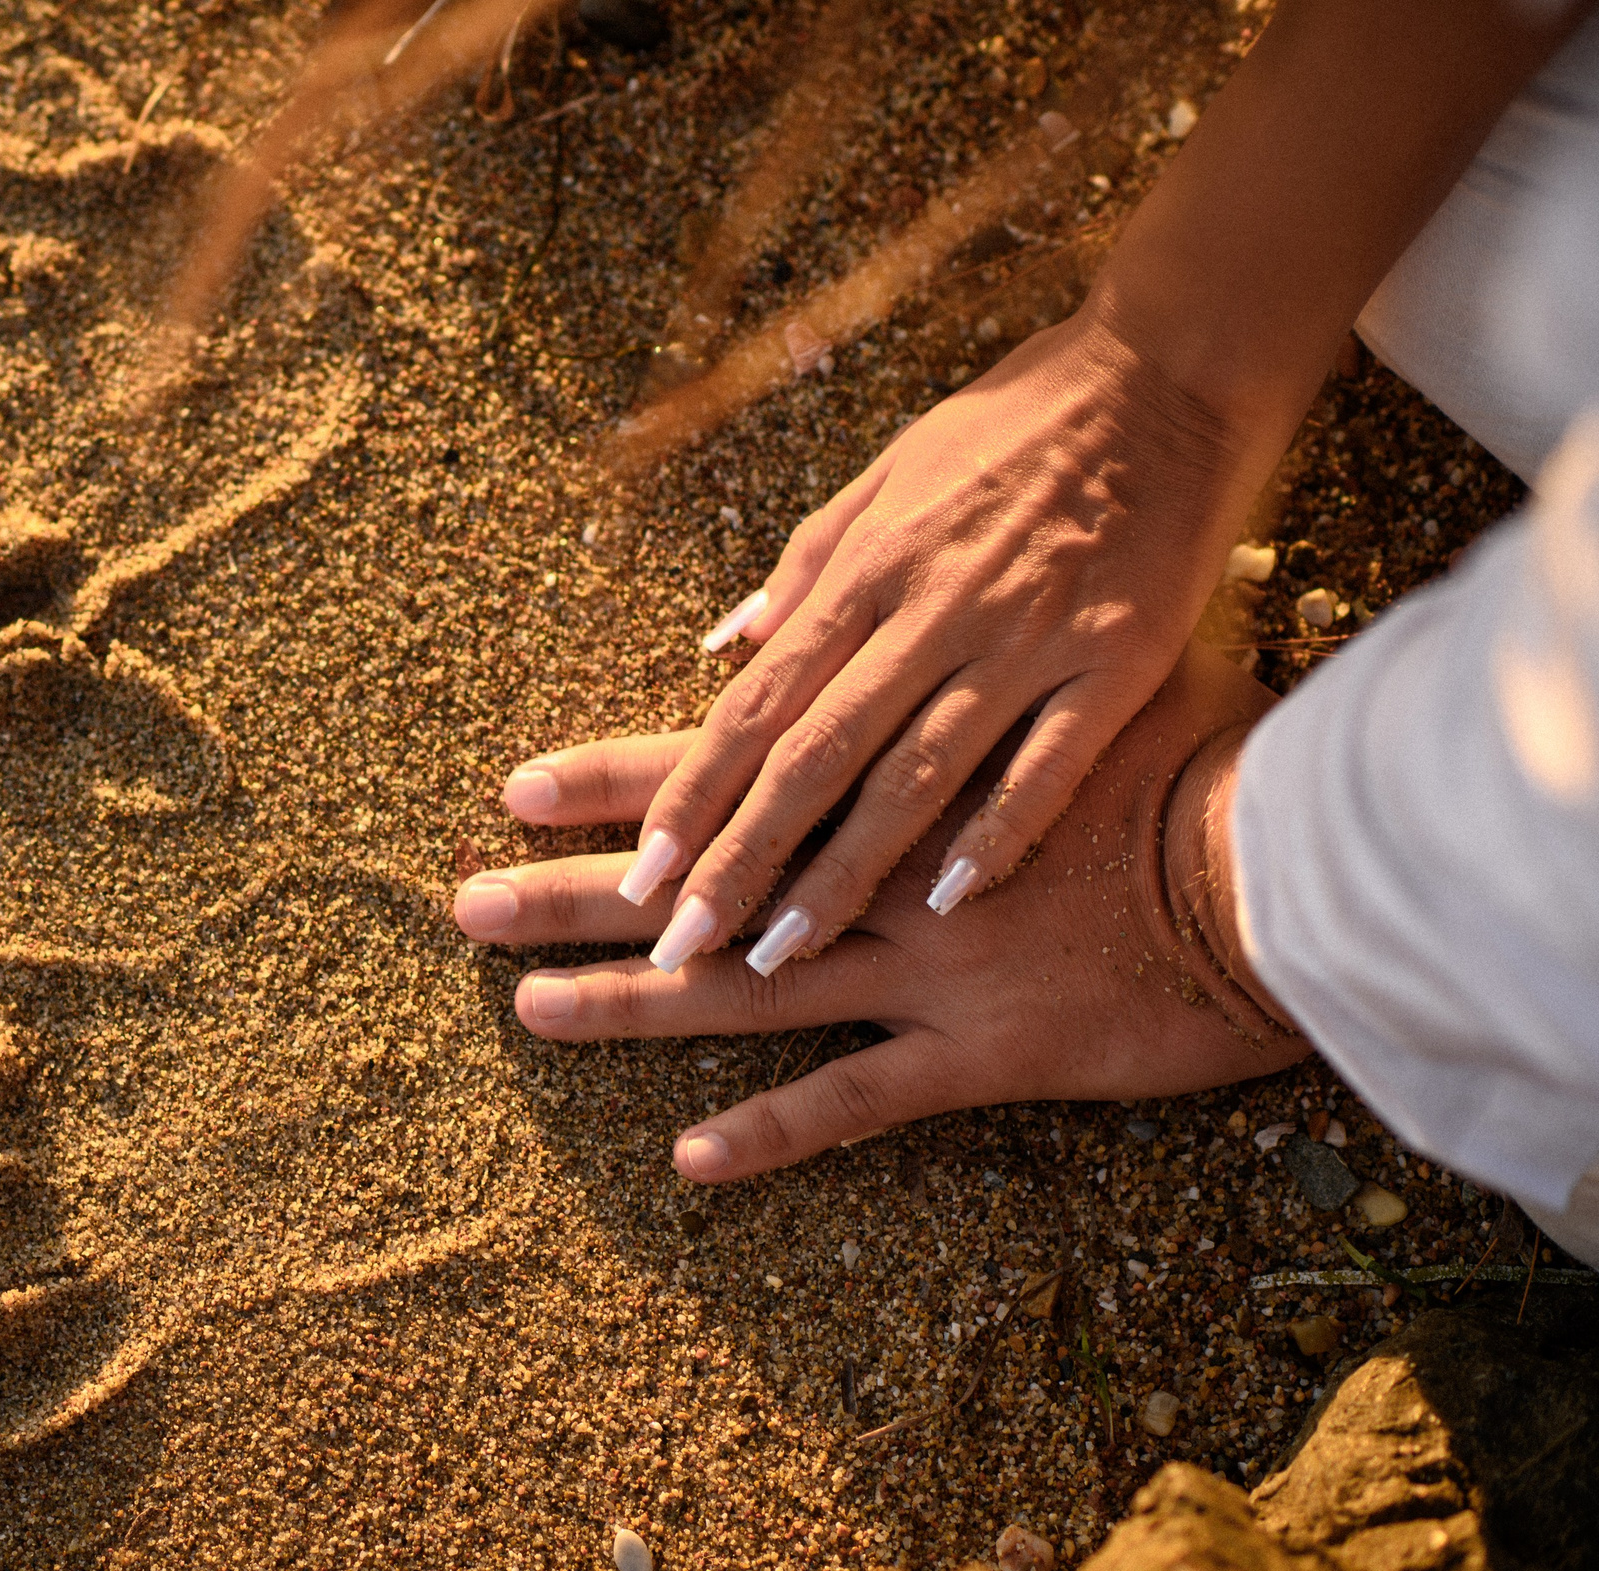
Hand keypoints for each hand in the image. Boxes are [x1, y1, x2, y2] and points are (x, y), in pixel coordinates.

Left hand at [456, 641, 1309, 1181]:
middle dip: (574, 892)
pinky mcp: (985, 1050)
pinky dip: (775, 1132)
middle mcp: (879, 871)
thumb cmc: (1176, 746)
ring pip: (746, 991)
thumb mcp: (1046, 664)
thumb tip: (775, 634)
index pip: (717, 767)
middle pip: (698, 880)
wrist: (1286, 861)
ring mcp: (925, 966)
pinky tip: (686, 1164)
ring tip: (527, 1012)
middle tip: (464, 906)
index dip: (610, 781)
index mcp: (888, 773)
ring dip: (631, 1006)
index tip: (509, 791)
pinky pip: (859, 1100)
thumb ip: (922, 662)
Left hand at [547, 310, 1263, 980]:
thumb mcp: (892, 472)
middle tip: (679, 941)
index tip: (644, 870)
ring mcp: (1028, 638)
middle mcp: (933, 608)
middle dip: (741, 856)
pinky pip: (1048, 765)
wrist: (1173, 371)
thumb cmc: (1018, 425)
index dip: (694, 793)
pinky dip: (995, 833)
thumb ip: (808, 566)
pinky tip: (947, 903)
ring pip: (914, 776)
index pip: (758, 703)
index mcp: (869, 565)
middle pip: (815, 755)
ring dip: (843, 873)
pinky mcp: (1120, 661)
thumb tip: (726, 645)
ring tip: (780, 953)